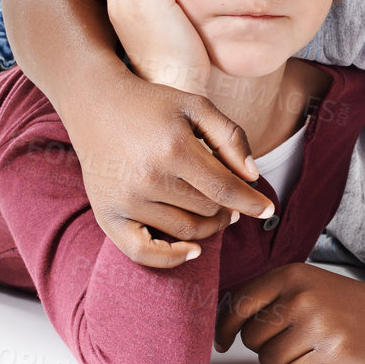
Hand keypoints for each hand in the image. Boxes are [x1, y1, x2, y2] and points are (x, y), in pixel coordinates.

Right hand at [76, 76, 273, 266]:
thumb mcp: (197, 106)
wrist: (95, 105)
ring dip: (209, 226)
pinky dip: (171, 258)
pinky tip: (193, 251)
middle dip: (229, 207)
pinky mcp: (106, 216)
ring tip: (215, 210)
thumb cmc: (153, 105)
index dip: (252, 202)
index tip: (268, 208)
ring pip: (185, 231)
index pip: (224, 189)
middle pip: (207, 210)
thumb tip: (253, 176)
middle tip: (232, 198)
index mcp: (173, 149)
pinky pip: (143, 253)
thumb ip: (231, 137)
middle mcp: (147, 179)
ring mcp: (125, 201)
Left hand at [216, 264, 364, 363]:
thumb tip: (220, 325)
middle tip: (303, 339)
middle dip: (270, 347)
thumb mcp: (310, 285)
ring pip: (272, 363)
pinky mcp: (335, 356)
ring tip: (319, 349)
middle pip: (253, 340)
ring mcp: (320, 327)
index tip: (225, 341)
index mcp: (293, 275)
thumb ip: (269, 297)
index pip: (237, 304)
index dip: (226, 328)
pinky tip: (330, 363)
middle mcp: (304, 297)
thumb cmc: (351, 307)